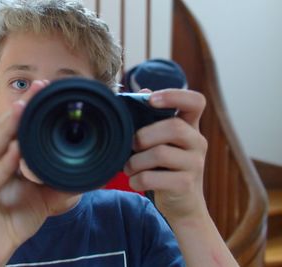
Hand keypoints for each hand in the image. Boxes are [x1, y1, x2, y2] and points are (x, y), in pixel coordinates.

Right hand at [0, 81, 79, 266]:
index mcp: (1, 161)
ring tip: (25, 107)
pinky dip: (4, 164)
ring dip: (10, 126)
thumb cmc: (14, 219)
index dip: (28, 109)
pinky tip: (16, 151)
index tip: (45, 90)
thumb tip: (85, 172)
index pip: (14, 129)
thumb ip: (58, 182)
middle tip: (38, 88)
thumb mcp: (43, 197)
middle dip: (21, 108)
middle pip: (4, 130)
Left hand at [124, 88, 207, 222]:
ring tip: (129, 167)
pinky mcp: (185, 185)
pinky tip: (134, 181)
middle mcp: (197, 143)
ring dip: (135, 161)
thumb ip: (153, 119)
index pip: (196, 102)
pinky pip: (153, 177)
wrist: (182, 204)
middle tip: (132, 146)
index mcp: (191, 127)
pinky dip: (136, 179)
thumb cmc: (166, 167)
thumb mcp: (162, 142)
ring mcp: (194, 164)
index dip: (175, 95)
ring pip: (160, 153)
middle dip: (144, 135)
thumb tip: (144, 91)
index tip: (151, 100)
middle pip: (173, 127)